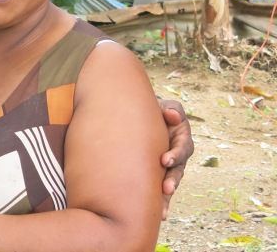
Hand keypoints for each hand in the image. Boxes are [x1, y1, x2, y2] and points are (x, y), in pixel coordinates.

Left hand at [158, 98, 193, 217]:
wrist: (139, 116)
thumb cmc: (154, 110)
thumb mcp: (165, 106)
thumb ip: (171, 109)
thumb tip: (172, 116)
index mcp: (181, 139)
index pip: (182, 148)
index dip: (175, 154)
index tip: (164, 160)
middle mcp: (178, 156)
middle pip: (178, 171)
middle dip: (172, 180)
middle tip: (166, 188)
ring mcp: (169, 167)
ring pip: (170, 184)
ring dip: (166, 197)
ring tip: (162, 210)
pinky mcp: (158, 174)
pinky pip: (160, 190)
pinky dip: (160, 202)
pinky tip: (160, 215)